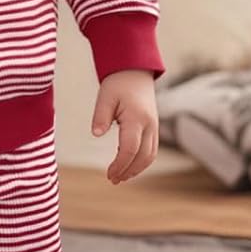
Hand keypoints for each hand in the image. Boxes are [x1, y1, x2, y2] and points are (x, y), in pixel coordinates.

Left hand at [91, 69, 158, 183]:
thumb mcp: (105, 97)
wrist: (135, 72)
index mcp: (137, 118)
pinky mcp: (153, 128)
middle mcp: (149, 125)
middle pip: (143, 157)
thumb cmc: (118, 83)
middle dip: (129, 171)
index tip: (109, 174)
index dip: (120, 165)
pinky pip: (151, 149)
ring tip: (120, 177)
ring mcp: (154, 127)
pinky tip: (127, 165)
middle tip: (112, 180)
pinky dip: (141, 160)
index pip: (130, 149)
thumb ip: (101, 116)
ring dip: (136, 169)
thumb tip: (96, 134)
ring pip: (150, 155)